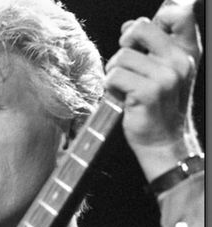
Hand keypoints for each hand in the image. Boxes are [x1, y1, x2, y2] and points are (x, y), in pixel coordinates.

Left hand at [105, 2, 201, 179]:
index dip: (155, 18)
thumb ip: (150, 47)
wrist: (162, 141)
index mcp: (186, 52)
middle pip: (140, 28)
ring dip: (115, 72)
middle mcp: (179, 61)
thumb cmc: (159, 106)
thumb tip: (127, 26)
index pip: (179, 13)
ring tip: (125, 88)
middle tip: (126, 65)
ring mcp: (165, 77)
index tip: (142, 38)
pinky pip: (114, 76)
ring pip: (122, 56)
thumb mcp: (162, 71)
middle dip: (125, 45)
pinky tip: (122, 98)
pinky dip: (111, 88)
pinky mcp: (147, 92)